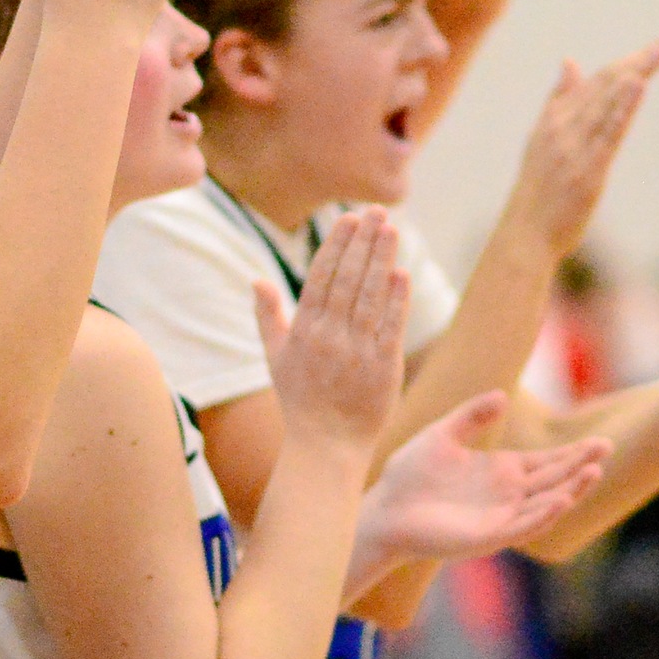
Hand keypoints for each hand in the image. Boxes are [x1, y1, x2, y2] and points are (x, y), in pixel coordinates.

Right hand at [253, 207, 407, 448]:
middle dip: (362, 243)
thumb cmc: (300, 400)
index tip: (349, 218)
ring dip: (381, 260)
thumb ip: (267, 316)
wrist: (325, 446)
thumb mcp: (275, 357)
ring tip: (391, 229)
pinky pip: (390, 327)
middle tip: (376, 212)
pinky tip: (402, 273)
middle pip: (347, 280)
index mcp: (303, 331)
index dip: (336, 246)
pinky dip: (396, 299)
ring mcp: (356, 352)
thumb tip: (255, 280)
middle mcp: (328, 337)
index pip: (320, 277)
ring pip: (369, 297)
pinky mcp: (382, 368)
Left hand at [363, 392, 609, 562]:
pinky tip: (560, 500)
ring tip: (593, 472)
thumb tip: (504, 395)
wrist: (385, 509)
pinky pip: (523, 526)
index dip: (573, 453)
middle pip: (555, 480)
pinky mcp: (488, 536)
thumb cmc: (410, 474)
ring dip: (571, 490)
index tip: (600, 441)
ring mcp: (501, 516)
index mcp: (501, 471)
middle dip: (581, 466)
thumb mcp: (442, 434)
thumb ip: (472, 416)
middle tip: (606, 448)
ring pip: (546, 504)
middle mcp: (508, 495)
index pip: (547, 462)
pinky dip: (544, 515)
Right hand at [502, 36, 658, 257]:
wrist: (524, 234)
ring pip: (608, 101)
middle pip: (607, 83)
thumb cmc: (537, 192)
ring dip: (636, 73)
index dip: (630, 60)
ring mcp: (574, 146)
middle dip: (643, 60)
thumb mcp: (543, 138)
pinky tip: (637, 85)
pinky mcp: (587, 168)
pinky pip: (608, 132)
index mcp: (555, 117)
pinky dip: (622, 106)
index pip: (598, 79)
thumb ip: (559, 100)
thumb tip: (570, 62)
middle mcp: (563, 125)